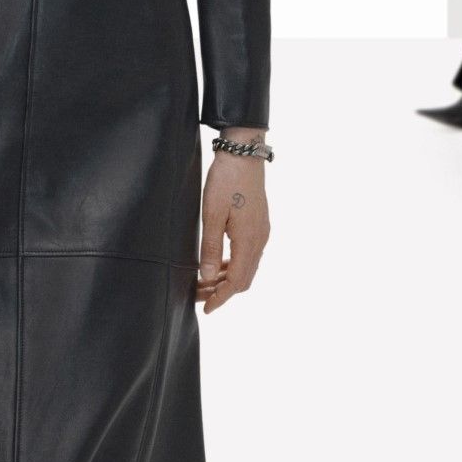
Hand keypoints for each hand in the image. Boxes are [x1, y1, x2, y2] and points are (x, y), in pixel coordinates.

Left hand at [195, 141, 270, 311]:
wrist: (244, 153)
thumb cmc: (226, 180)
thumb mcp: (212, 214)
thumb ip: (210, 247)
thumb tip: (207, 276)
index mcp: (249, 240)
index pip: (237, 281)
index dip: (221, 298)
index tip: (206, 309)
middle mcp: (260, 239)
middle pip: (244, 279)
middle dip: (223, 292)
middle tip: (200, 296)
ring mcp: (261, 232)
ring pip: (247, 267)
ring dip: (227, 279)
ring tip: (205, 282)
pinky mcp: (259, 224)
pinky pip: (248, 255)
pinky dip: (233, 265)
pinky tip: (217, 263)